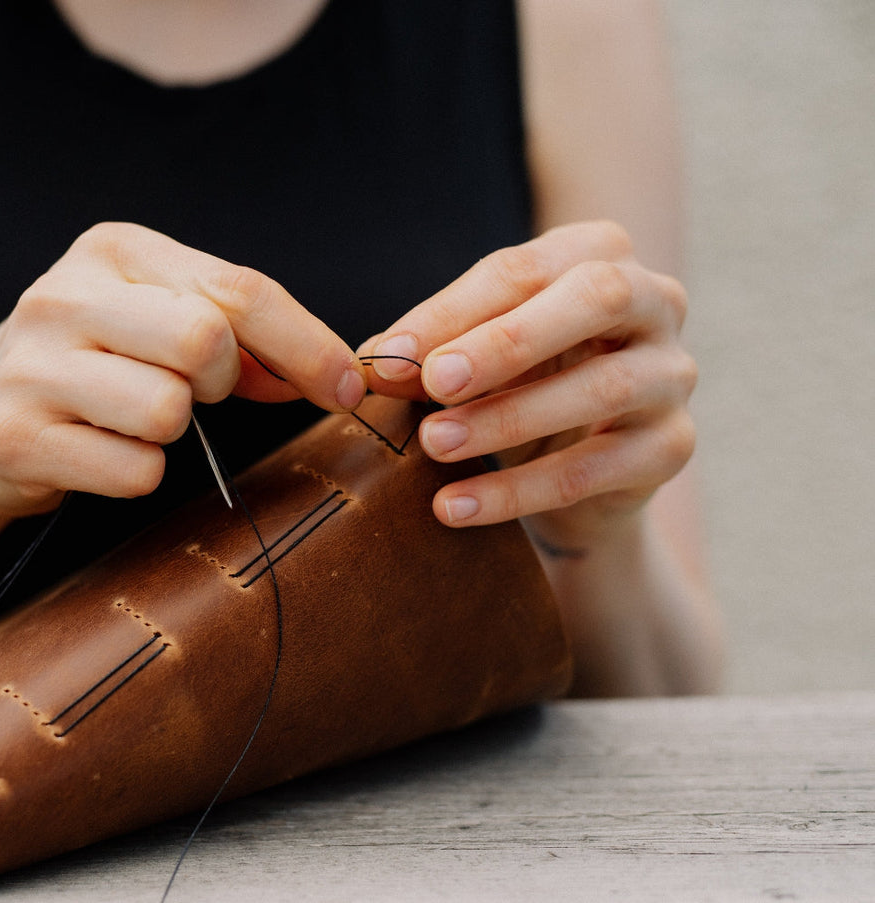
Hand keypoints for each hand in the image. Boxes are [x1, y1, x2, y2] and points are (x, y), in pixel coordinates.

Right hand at [0, 222, 365, 515]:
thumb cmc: (90, 366)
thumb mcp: (153, 322)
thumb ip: (239, 337)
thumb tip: (332, 377)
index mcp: (110, 249)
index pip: (236, 288)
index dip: (306, 343)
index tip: (348, 388)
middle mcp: (62, 295)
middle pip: (203, 342)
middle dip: (221, 382)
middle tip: (196, 394)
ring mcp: (31, 366)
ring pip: (167, 412)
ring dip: (173, 434)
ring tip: (131, 421)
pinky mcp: (14, 436)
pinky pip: (133, 470)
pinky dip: (136, 474)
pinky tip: (100, 453)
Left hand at [358, 221, 695, 548]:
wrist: (568, 475)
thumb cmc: (513, 384)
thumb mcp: (468, 361)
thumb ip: (425, 355)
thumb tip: (373, 366)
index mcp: (598, 253)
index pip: (522, 270)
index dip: (450, 312)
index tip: (388, 357)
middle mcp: (654, 301)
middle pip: (594, 299)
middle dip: (506, 341)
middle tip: (433, 382)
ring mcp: (672, 373)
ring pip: (601, 387)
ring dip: (506, 419)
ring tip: (433, 444)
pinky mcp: (672, 446)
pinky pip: (595, 468)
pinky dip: (517, 492)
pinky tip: (454, 506)